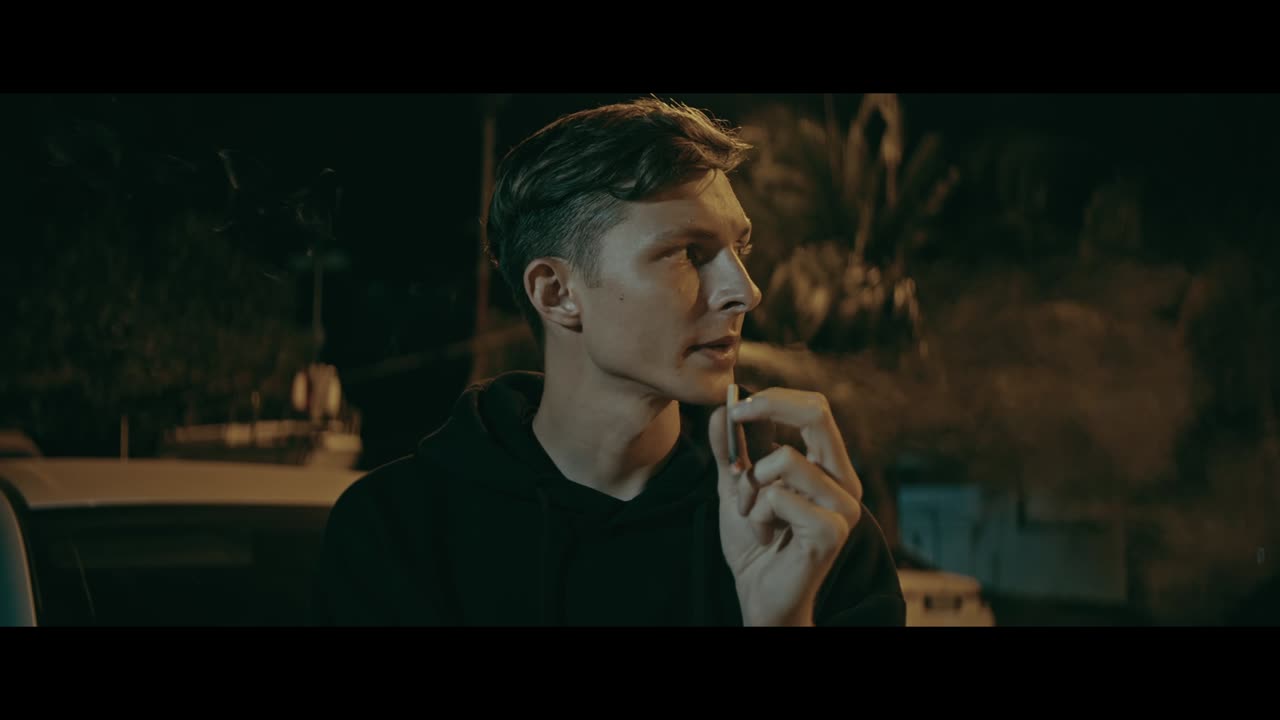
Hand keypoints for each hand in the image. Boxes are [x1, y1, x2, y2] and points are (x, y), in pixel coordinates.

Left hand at [708, 387, 863, 625]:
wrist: (756, 593)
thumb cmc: (754, 541)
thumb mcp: (736, 486)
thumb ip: (730, 450)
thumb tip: (721, 409)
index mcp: (828, 467)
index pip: (815, 409)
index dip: (774, 397)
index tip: (735, 406)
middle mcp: (844, 482)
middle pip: (817, 414)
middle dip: (768, 407)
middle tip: (735, 416)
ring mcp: (842, 507)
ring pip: (786, 459)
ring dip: (752, 485)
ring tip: (751, 512)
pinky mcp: (832, 531)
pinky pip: (779, 497)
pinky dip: (757, 513)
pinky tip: (763, 534)